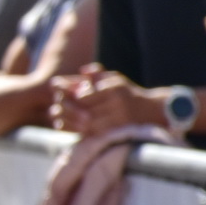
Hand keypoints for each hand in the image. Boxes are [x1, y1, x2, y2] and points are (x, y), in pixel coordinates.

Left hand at [48, 64, 162, 133]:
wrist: (151, 110)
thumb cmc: (127, 92)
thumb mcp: (114, 78)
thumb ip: (97, 73)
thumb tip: (82, 70)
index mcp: (114, 88)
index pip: (84, 96)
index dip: (68, 98)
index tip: (58, 96)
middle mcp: (117, 103)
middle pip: (84, 110)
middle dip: (67, 111)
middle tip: (54, 110)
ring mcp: (119, 119)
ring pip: (87, 124)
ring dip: (71, 122)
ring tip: (58, 118)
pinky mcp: (118, 132)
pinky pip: (94, 134)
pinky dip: (79, 131)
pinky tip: (71, 127)